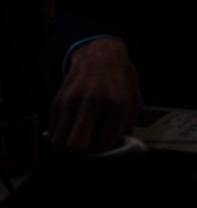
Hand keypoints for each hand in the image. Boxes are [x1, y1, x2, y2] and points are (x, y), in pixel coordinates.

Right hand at [48, 37, 141, 153]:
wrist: (101, 55)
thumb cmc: (119, 78)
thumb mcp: (134, 101)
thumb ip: (126, 127)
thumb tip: (117, 150)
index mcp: (118, 104)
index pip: (103, 145)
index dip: (102, 151)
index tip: (103, 147)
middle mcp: (93, 101)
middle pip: (75, 146)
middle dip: (82, 152)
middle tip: (90, 145)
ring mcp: (72, 100)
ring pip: (59, 142)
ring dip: (69, 145)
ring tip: (81, 136)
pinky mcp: (58, 100)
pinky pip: (52, 131)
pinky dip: (61, 135)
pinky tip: (73, 127)